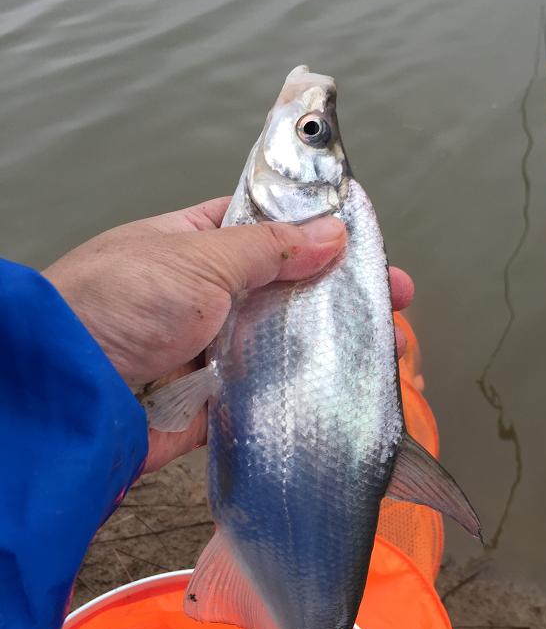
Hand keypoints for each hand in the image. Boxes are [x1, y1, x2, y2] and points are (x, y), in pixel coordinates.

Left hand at [44, 196, 413, 472]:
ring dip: (323, 347)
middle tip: (391, 299)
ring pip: (278, 344)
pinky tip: (343, 390)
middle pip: (282, 290)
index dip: (315, 232)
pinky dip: (297, 394)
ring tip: (379, 348)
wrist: (70, 393)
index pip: (265, 228)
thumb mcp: (201, 261)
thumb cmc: (119, 305)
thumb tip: (331, 233)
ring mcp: (208, 349)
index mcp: (194, 245)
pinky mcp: (210, 401)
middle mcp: (203, 295)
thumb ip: (271, 249)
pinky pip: (262, 394)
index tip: (363, 240)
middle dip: (334, 295)